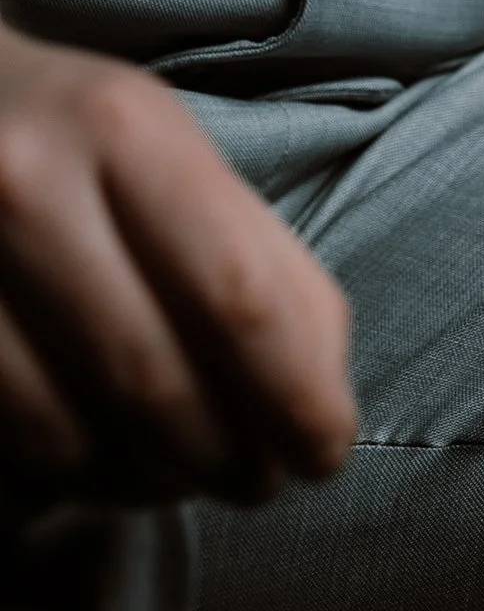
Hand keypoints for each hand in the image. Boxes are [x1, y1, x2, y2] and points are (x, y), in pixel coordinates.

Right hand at [0, 21, 355, 514]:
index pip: (237, 294)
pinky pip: (11, 450)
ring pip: (73, 438)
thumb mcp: (164, 143)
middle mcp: (30, 189)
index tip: (326, 446)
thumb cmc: (73, 131)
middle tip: (261, 478)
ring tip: (183, 473)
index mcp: (123, 127)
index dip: (296, 395)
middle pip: (157, 382)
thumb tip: (315, 382)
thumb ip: (247, 245)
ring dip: (150, 483)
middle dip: (228, 458)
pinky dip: (72, 480)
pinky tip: (104, 460)